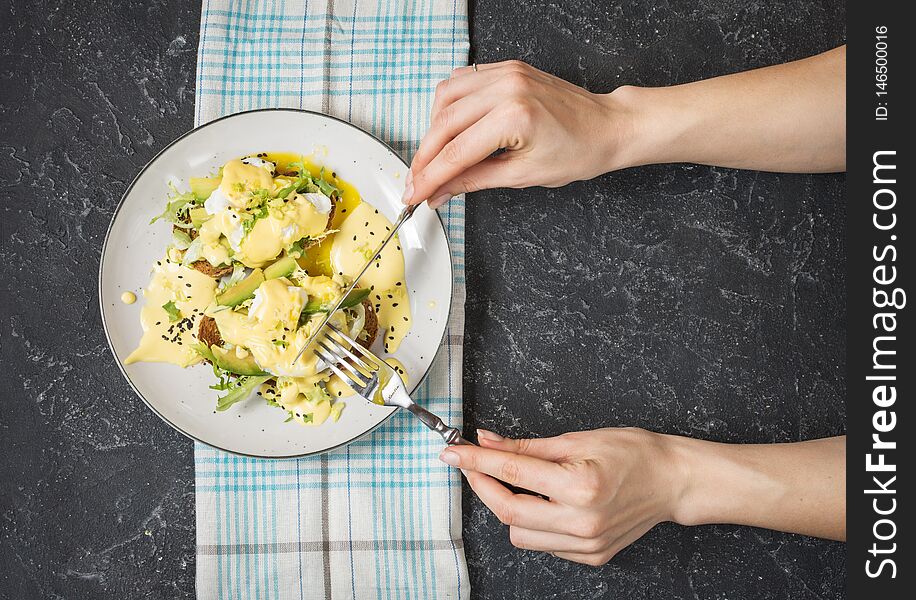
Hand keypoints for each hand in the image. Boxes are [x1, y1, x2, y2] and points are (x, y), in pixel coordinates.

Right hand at [403, 60, 636, 207]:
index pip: (456, 152)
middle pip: (443, 124)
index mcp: (515, 116)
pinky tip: (448, 127)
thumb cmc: (579, 152)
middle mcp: (507, 87)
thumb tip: (440, 192)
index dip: (429, 177)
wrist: (607, 127)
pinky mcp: (507, 69)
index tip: (414, 194)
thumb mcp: (523, 175)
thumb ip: (474, 181)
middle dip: (424, 158)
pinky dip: (448, 105)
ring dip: (432, 130)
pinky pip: (462, 81)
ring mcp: (506, 73)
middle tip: (415, 183)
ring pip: (445, 98)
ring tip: (434, 157)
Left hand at [439, 427, 685, 565]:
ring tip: (517, 482)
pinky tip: (544, 502)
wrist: (673, 481)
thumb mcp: (577, 439)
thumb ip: (526, 445)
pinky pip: (543, 543)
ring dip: (507, 507)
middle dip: (482, 485)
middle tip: (473, 465)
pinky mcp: (590, 556)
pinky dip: (533, 523)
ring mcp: (586, 544)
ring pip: (520, 533)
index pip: (511, 472)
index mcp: (580, 486)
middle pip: (507, 510)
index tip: (453, 453)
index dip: (476, 461)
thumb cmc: (634, 454)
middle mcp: (582, 521)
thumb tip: (487, 441)